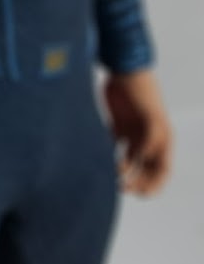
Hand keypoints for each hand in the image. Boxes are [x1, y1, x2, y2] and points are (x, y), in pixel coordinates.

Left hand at [104, 68, 171, 195]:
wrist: (125, 70)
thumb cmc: (142, 90)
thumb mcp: (151, 114)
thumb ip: (151, 135)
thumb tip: (145, 156)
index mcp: (162, 138)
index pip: (162, 168)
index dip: (155, 183)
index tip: (141, 193)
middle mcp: (149, 139)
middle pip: (146, 168)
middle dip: (138, 181)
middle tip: (122, 189)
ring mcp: (133, 132)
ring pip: (130, 160)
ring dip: (123, 171)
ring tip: (112, 180)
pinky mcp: (118, 125)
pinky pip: (114, 146)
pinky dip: (108, 155)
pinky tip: (100, 162)